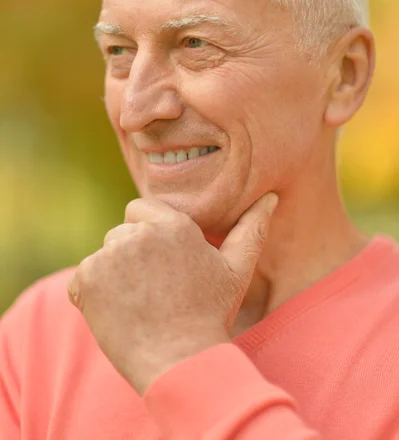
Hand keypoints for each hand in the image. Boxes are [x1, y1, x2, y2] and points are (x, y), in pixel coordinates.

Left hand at [67, 193, 277, 394]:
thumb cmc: (209, 314)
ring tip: (139, 303)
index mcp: (172, 224)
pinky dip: (92, 295)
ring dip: (113, 274)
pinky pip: (82, 278)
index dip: (148, 235)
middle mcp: (138, 233)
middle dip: (132, 254)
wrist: (180, 362)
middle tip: (153, 288)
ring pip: (104, 255)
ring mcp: (110, 256)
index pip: (140, 209)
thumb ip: (252, 228)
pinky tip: (119, 313)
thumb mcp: (237, 269)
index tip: (161, 264)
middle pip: (121, 232)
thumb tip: (270, 197)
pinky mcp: (87, 279)